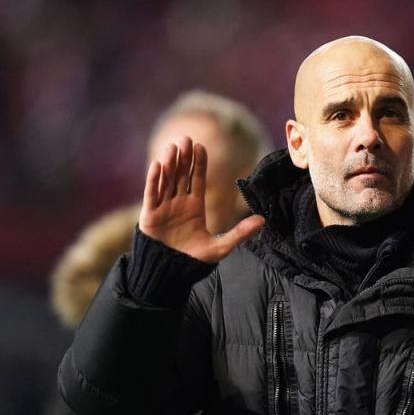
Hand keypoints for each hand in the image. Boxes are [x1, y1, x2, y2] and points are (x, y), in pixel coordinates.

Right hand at [140, 136, 263, 262]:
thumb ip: (240, 233)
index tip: (201, 146)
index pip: (196, 180)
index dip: (198, 164)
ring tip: (174, 146)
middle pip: (181, 176)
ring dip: (169, 164)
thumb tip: (264, 220)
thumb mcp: (221, 247)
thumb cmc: (193, 262)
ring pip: (166, 181)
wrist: (170, 275)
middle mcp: (178, 204)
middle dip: (184, 158)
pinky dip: (154, 180)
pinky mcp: (150, 216)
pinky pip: (152, 194)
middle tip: (187, 139)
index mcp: (194, 208)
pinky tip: (158, 165)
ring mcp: (163, 208)